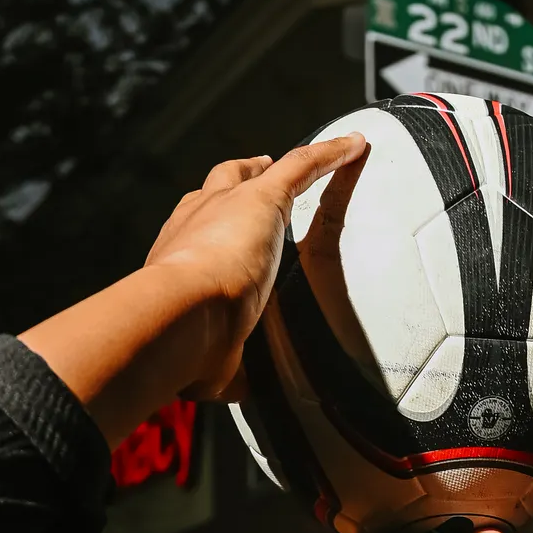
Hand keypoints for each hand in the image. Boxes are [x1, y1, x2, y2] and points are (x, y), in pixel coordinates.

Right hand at [20, 134, 365, 439]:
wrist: (181, 318)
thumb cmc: (187, 346)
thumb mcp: (209, 359)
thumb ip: (224, 366)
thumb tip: (230, 387)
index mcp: (177, 259)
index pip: (195, 233)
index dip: (211, 226)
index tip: (224, 229)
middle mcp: (194, 224)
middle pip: (217, 189)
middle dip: (236, 179)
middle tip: (257, 171)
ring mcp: (228, 207)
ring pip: (255, 175)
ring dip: (279, 166)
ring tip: (304, 159)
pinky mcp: (265, 197)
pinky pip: (302, 166)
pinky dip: (329, 155)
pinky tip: (355, 145)